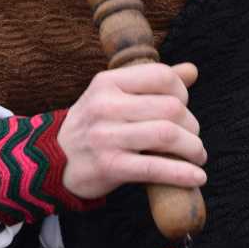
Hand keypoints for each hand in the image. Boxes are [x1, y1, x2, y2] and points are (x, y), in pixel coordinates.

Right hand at [57, 62, 205, 199]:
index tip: (183, 107)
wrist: (50, 160)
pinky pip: (155, 168)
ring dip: (193, 147)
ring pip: (167, 135)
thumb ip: (152, 82)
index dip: (182, 92)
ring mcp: (106, 136)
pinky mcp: (109, 166)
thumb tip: (192, 70)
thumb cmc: (93, 125)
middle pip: (170, 107)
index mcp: (108, 82)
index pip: (162, 76)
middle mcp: (106, 105)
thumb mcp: (114, 95)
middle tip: (192, 137)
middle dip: (191, 124)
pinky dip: (182, 173)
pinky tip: (197, 177)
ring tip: (198, 155)